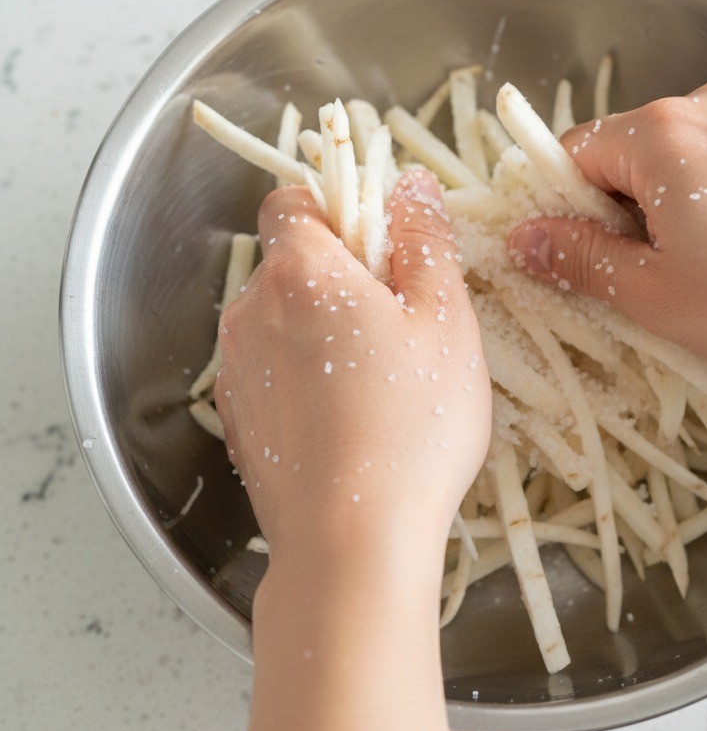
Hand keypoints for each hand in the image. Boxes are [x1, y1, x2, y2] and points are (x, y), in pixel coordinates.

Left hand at [214, 169, 490, 567]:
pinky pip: (272, 373)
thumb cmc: (411, 428)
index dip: (336, 208)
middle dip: (340, 275)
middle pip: (290, 262)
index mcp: (302, 272)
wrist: (350, 544)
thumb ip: (425, 241)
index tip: (382, 243)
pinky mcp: (239, 422)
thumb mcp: (444, 321)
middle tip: (400, 321)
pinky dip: (304, 377)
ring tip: (380, 380)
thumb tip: (412, 185)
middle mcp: (252, 312)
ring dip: (322, 329)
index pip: (292, 200)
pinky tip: (349, 420)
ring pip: (281, 320)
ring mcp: (238, 371)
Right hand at [508, 77, 706, 372]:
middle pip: (627, 150)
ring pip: (681, 153)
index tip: (581, 255)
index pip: (572, 154)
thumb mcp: (655, 294)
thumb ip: (579, 260)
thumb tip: (522, 240)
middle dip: (624, 209)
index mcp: (659, 134)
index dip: (564, 208)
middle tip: (653, 273)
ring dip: (673, 202)